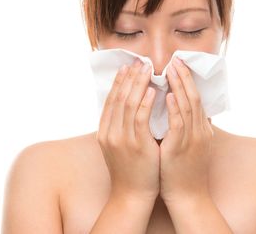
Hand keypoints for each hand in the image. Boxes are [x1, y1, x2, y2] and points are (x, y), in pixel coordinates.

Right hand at [96, 58, 159, 201]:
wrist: (131, 194)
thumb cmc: (129, 168)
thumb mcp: (117, 145)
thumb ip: (120, 125)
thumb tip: (128, 104)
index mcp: (104, 131)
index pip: (110, 100)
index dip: (118, 82)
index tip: (126, 67)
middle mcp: (109, 132)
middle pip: (118, 97)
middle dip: (129, 77)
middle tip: (138, 61)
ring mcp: (121, 138)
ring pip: (128, 104)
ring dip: (138, 84)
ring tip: (146, 69)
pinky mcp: (136, 145)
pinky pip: (140, 118)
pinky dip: (145, 102)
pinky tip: (151, 90)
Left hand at [159, 56, 213, 203]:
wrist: (189, 196)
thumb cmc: (186, 169)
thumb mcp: (193, 144)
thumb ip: (192, 125)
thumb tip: (187, 109)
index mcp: (201, 128)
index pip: (195, 98)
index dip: (188, 80)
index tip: (179, 65)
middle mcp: (200, 130)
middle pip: (193, 97)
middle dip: (185, 77)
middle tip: (176, 60)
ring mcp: (192, 139)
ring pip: (188, 107)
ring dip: (180, 86)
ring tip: (172, 69)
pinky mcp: (181, 149)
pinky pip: (179, 125)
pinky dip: (176, 109)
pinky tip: (170, 96)